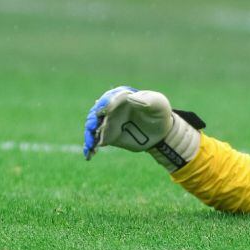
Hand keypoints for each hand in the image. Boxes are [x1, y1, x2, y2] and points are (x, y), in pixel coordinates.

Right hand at [83, 86, 200, 171]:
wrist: (160, 132)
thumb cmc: (160, 113)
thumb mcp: (159, 105)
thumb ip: (148, 100)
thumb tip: (130, 98)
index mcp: (122, 96)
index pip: (110, 97)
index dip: (105, 103)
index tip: (104, 111)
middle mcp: (111, 108)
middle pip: (96, 111)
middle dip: (92, 119)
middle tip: (94, 127)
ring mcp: (107, 121)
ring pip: (92, 126)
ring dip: (89, 134)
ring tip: (91, 144)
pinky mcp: (107, 135)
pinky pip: (94, 140)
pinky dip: (89, 146)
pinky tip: (89, 154)